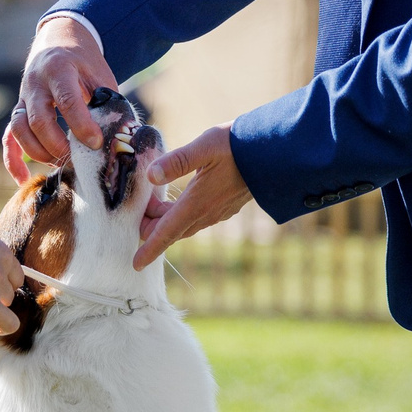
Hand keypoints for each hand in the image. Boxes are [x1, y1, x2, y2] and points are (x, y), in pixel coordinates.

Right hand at [6, 16, 120, 180]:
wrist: (59, 40)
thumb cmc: (84, 62)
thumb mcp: (99, 74)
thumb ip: (108, 103)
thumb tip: (123, 138)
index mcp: (59, 69)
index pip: (67, 101)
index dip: (81, 126)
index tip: (96, 144)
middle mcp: (35, 83)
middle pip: (39, 121)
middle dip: (59, 146)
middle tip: (79, 160)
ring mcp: (22, 98)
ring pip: (20, 131)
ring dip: (39, 153)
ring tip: (61, 164)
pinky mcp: (18, 111)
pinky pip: (9, 138)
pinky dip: (13, 160)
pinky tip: (23, 178)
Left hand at [134, 125, 252, 268]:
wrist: (275, 153)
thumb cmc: (237, 146)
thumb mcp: (204, 147)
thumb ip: (177, 162)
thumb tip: (151, 176)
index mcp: (197, 203)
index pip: (166, 232)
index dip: (150, 248)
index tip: (136, 265)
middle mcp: (207, 213)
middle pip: (173, 230)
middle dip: (153, 229)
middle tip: (139, 213)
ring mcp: (219, 212)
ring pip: (186, 224)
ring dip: (167, 220)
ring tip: (153, 205)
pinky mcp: (227, 206)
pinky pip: (198, 218)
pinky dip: (181, 214)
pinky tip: (179, 200)